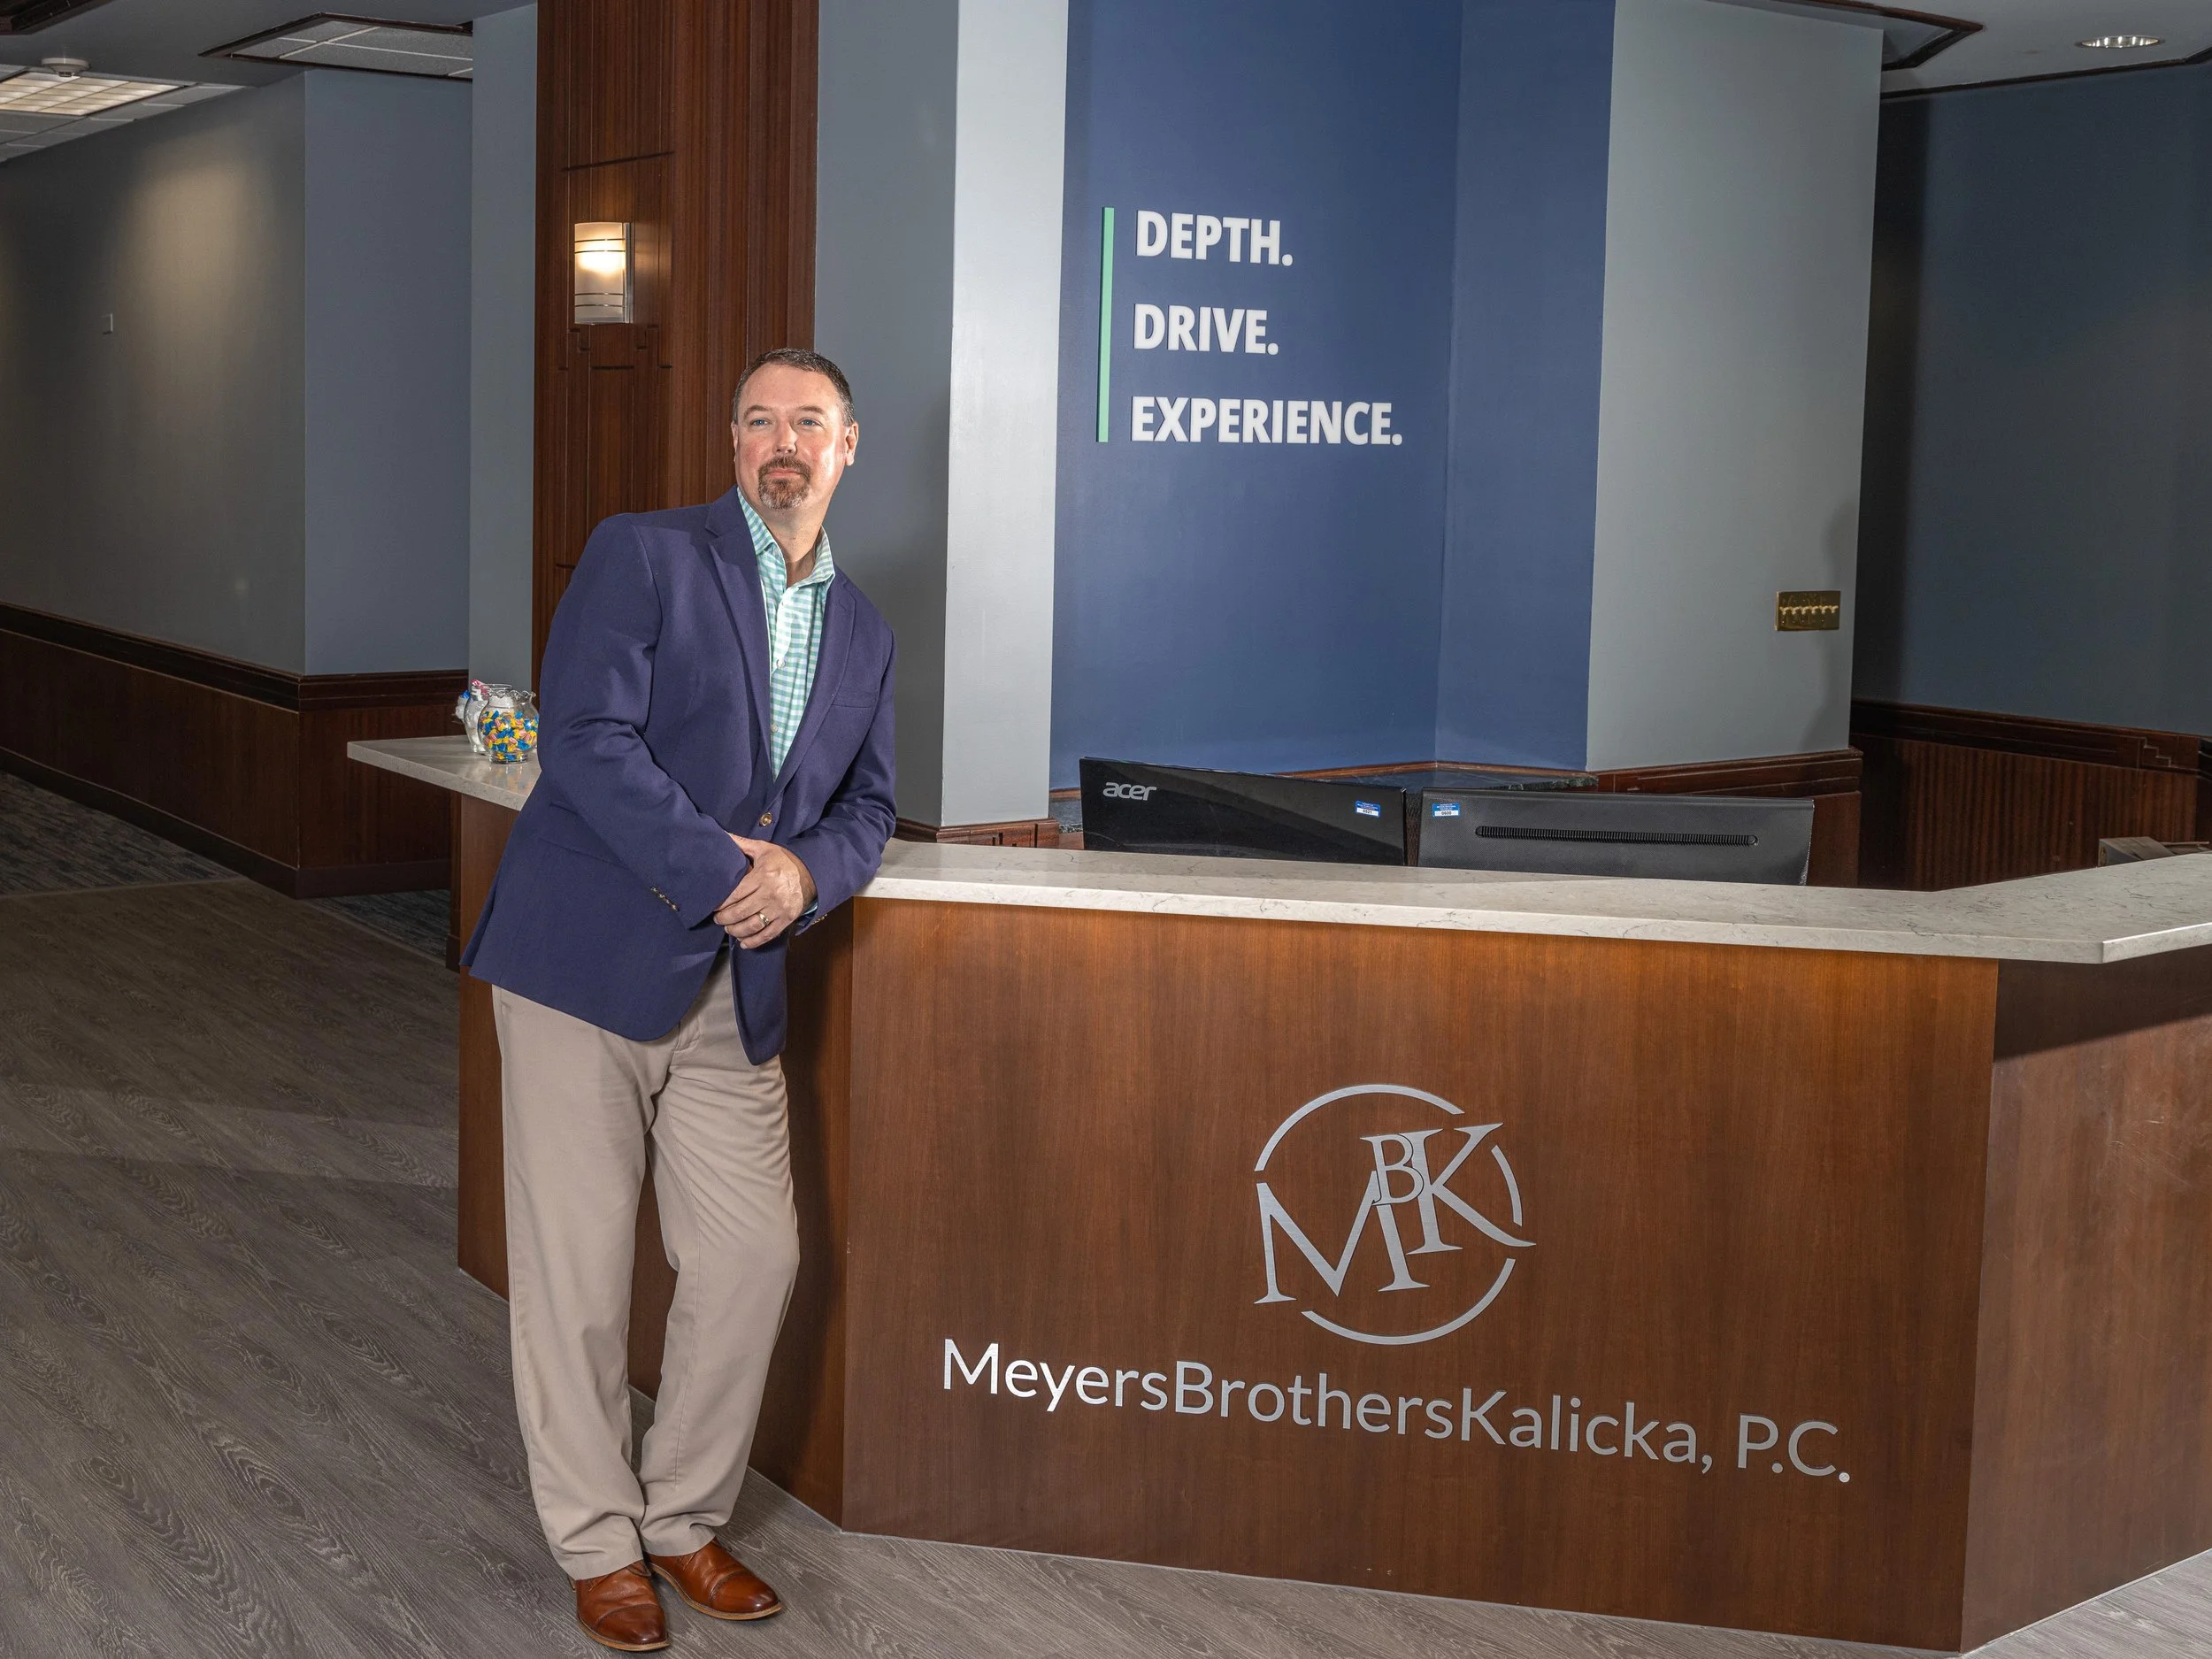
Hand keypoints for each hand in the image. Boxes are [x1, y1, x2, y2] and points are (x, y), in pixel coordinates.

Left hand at [714, 835, 817, 949]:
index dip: (721, 903)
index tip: (713, 906)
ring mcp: (779, 909)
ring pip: (752, 925)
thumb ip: (742, 844)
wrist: (812, 872)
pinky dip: (754, 941)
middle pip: (740, 912)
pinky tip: (744, 943)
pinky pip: (768, 934)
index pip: (735, 894)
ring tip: (728, 929)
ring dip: (736, 931)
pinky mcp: (786, 919)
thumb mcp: (764, 849)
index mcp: (763, 876)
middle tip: (718, 919)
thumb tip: (722, 835)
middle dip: (724, 919)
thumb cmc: (784, 861)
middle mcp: (770, 894)